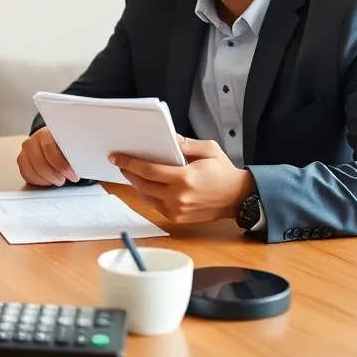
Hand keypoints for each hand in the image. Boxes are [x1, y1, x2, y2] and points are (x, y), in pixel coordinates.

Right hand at [16, 127, 79, 185]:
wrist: (53, 141)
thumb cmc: (64, 144)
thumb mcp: (72, 144)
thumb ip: (75, 152)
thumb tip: (82, 162)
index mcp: (46, 133)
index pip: (50, 148)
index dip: (62, 165)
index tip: (73, 174)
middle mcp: (33, 140)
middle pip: (40, 163)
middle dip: (56, 175)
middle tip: (67, 178)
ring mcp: (26, 151)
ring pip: (33, 171)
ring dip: (48, 179)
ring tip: (60, 179)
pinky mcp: (22, 161)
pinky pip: (27, 175)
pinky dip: (40, 181)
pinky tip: (50, 179)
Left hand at [110, 136, 254, 223]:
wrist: (238, 198)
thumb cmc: (224, 172)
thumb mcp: (208, 150)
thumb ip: (186, 144)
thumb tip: (167, 138)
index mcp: (185, 178)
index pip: (149, 170)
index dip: (130, 163)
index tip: (117, 157)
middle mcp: (178, 197)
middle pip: (142, 184)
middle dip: (128, 173)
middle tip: (120, 163)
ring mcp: (177, 210)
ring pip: (146, 196)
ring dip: (135, 184)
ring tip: (130, 172)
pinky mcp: (177, 218)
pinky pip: (155, 205)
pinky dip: (147, 194)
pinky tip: (145, 185)